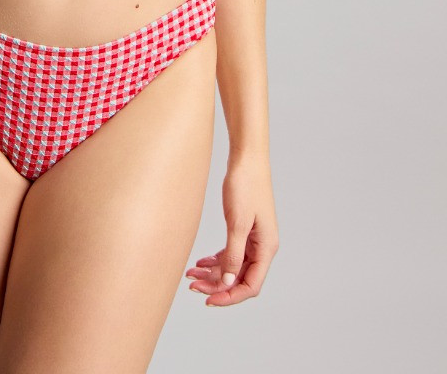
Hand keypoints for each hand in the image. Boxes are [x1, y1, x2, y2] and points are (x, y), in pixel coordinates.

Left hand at [185, 150, 278, 305]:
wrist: (246, 158)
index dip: (230, 296)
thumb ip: (233, 255)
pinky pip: (232, 253)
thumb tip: (227, 283)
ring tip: (191, 274)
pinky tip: (201, 262)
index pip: (250, 286)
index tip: (209, 299)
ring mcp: (254, 238)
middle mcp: (263, 247)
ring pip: (234, 266)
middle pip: (240, 278)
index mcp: (266, 248)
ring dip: (214, 273)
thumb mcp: (237, 223)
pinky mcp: (245, 229)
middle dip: (217, 285)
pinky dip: (217, 259)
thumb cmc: (245, 186)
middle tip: (193, 285)